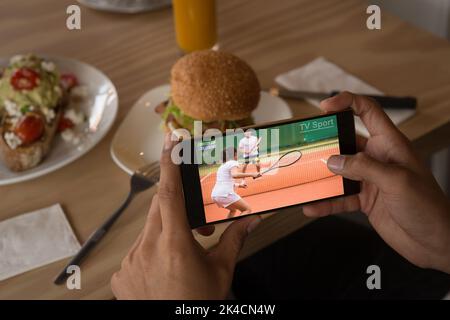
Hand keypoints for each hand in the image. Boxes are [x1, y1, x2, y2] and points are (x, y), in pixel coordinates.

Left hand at [111, 134, 261, 298]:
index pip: (169, 193)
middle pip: (160, 208)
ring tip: (183, 251)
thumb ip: (234, 240)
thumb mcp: (220, 271)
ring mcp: (130, 262)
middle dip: (177, 207)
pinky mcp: (121, 274)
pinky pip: (136, 249)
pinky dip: (152, 249)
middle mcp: (146, 249)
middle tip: (195, 226)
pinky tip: (165, 266)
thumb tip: (251, 220)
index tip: (170, 141)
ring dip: (166, 230)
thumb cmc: (197, 304)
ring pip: (148, 228)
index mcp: (174, 245)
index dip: (169, 163)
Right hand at [303, 92, 449, 273]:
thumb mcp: (397, 180)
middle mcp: (377, 158)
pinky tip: (313, 206)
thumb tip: (334, 161)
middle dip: (325, 142)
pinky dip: (325, 202)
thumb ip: (364, 168)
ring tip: (303, 178)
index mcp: (390, 144)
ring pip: (338, 171)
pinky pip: (339, 197)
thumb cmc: (428, 206)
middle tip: (305, 146)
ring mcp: (369, 180)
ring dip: (321, 176)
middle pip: (346, 141)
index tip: (325, 107)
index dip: (347, 103)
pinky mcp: (364, 200)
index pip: (368, 112)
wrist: (435, 241)